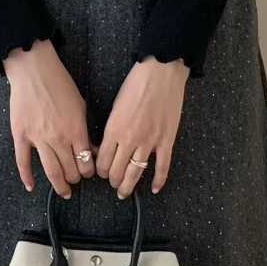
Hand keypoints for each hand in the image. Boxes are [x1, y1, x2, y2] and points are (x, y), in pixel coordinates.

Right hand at [4, 40, 94, 198]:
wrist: (34, 71)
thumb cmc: (59, 84)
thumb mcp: (80, 106)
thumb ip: (85, 129)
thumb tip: (91, 149)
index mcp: (75, 130)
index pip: (86, 161)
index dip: (89, 171)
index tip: (89, 173)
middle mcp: (58, 138)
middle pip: (70, 169)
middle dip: (76, 178)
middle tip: (76, 180)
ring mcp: (38, 138)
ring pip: (51, 170)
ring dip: (59, 184)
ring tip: (64, 191)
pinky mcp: (21, 135)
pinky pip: (23, 161)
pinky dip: (27, 177)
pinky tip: (31, 186)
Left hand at [97, 56, 187, 198]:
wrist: (160, 74)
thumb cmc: (136, 84)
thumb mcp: (115, 106)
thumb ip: (111, 128)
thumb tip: (108, 144)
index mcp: (114, 130)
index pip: (102, 160)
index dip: (100, 171)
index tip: (101, 173)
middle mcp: (129, 139)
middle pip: (116, 170)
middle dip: (112, 180)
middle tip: (113, 183)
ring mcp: (149, 142)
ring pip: (135, 172)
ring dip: (128, 185)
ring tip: (124, 192)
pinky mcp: (166, 141)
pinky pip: (162, 166)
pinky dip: (159, 180)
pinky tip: (155, 188)